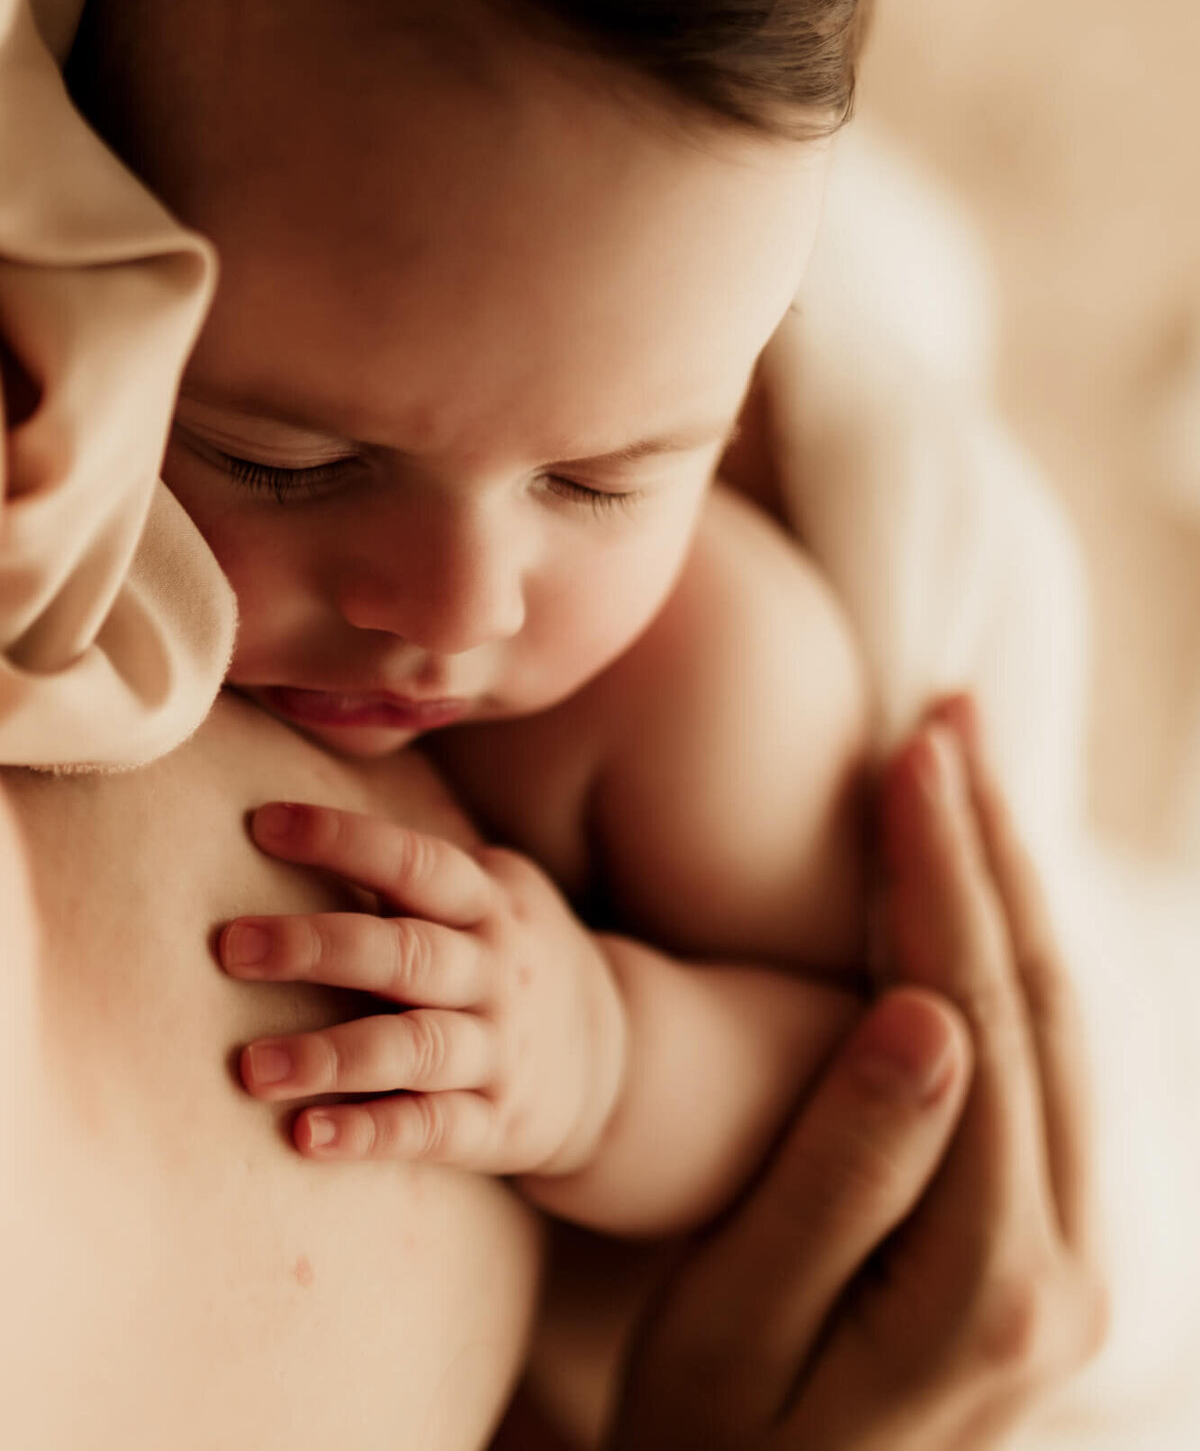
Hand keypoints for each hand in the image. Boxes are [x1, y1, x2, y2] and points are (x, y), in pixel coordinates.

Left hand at [218, 805, 626, 1172]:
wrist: (614, 1056)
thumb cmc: (505, 959)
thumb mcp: (488, 898)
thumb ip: (412, 873)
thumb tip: (281, 820)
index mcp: (488, 902)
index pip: (415, 861)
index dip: (343, 838)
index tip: (262, 825)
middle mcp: (496, 971)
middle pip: (407, 952)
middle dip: (318, 946)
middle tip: (232, 946)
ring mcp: (499, 1049)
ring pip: (415, 1047)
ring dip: (332, 1055)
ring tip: (252, 1067)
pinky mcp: (495, 1122)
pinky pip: (430, 1127)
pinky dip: (370, 1132)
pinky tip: (306, 1136)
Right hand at [606, 694, 1107, 1449]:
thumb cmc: (712, 1442)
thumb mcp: (738, 1319)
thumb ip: (845, 1173)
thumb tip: (931, 1012)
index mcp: (989, 1279)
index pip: (974, 1022)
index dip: (940, 875)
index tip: (911, 752)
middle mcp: (1063, 1268)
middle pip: (1040, 1010)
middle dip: (990, 853)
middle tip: (948, 722)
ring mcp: (1070, 1266)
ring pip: (1059, 1037)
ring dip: (1011, 897)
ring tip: (967, 781)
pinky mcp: (1045, 1257)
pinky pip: (1046, 1079)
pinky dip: (1014, 970)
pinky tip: (983, 908)